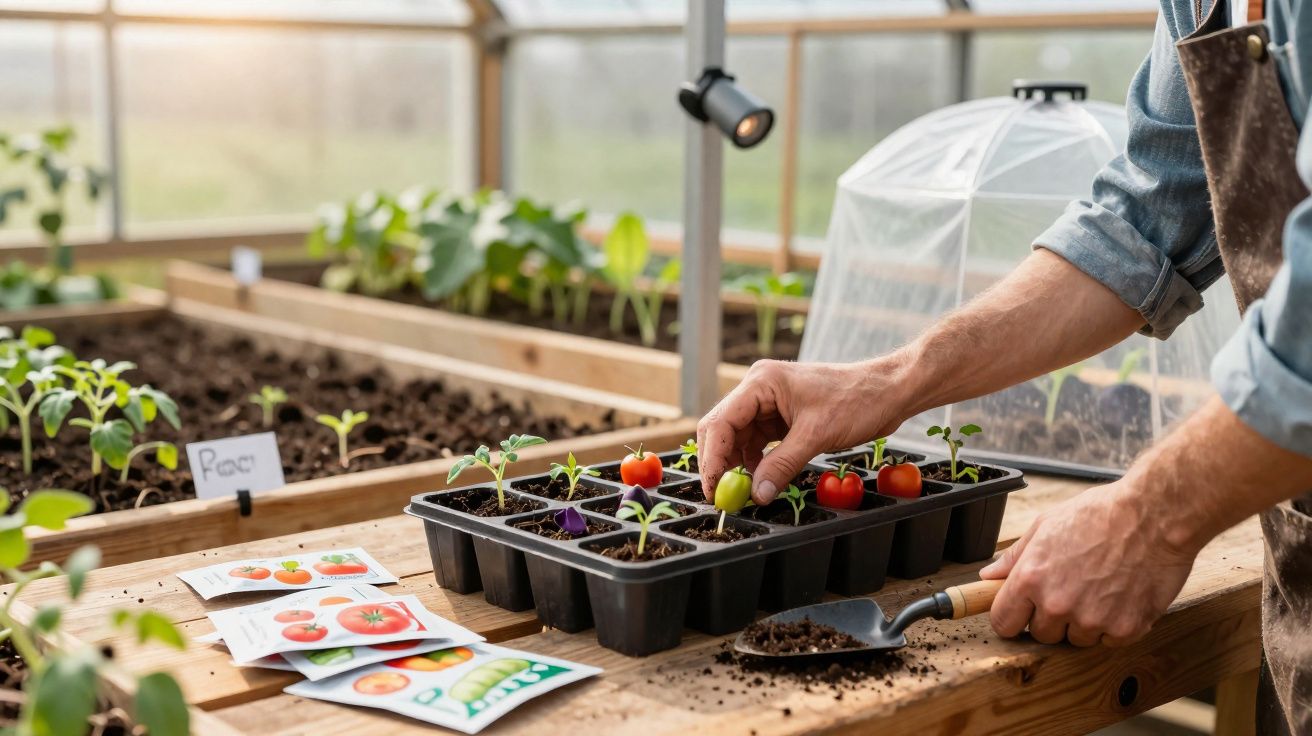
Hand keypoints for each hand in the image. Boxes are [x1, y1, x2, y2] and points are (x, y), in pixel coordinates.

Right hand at [696, 358, 910, 504]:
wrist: (889, 392)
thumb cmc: (856, 400)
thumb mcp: (816, 435)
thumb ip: (782, 465)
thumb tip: (757, 495)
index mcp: (761, 383)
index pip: (722, 422)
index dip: (713, 458)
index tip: (714, 489)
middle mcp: (759, 390)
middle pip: (723, 429)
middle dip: (720, 462)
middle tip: (722, 495)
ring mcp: (770, 404)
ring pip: (739, 438)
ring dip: (738, 465)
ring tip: (742, 492)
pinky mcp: (783, 418)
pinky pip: (759, 443)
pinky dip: (756, 462)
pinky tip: (761, 480)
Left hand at [979, 479, 1197, 646]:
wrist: (1154, 515)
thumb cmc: (1100, 514)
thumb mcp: (1046, 525)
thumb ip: (1014, 557)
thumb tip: (989, 576)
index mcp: (1031, 578)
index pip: (1004, 622)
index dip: (1011, 618)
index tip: (1021, 613)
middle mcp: (1058, 604)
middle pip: (1041, 635)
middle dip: (1050, 618)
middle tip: (1070, 590)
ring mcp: (1093, 619)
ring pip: (1076, 640)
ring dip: (1083, 623)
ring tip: (1099, 588)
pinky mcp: (1126, 628)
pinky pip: (1109, 641)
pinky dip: (1114, 626)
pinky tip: (1121, 596)